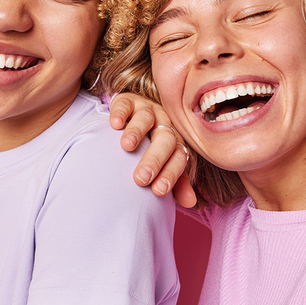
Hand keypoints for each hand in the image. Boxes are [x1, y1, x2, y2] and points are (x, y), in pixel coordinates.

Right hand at [109, 93, 196, 207]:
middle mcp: (164, 124)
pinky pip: (125, 103)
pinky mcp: (127, 101)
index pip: (178, 157)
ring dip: (137, 131)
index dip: (171, 174)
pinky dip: (120, 112)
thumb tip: (190, 203)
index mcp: (176, 142)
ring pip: (146, 118)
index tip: (158, 191)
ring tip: (127, 146)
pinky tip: (115, 124)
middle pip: (165, 139)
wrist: (137, 114)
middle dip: (154, 159)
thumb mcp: (165, 162)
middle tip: (141, 178)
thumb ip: (176, 182)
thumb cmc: (152, 146)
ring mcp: (147, 110)